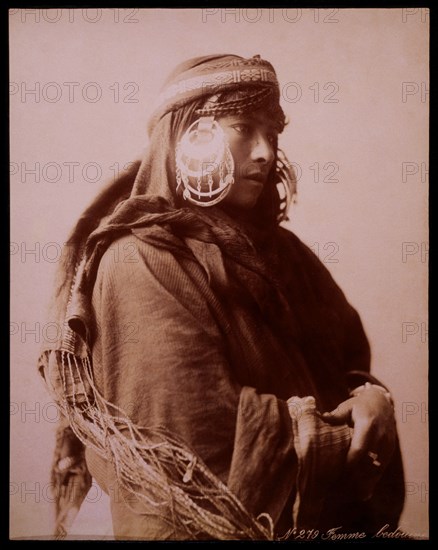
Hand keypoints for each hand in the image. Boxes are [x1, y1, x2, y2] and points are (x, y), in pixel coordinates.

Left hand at [322, 385, 395, 500]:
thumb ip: (335, 415)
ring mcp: (387, 447)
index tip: (337, 473)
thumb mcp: (347, 407)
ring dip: (361, 483)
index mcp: (368, 425)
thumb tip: (319, 418)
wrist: (383, 403)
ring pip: (375, 472)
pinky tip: (357, 491)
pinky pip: (380, 472)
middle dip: (353, 477)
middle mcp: (381, 438)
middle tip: (336, 487)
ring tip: (344, 492)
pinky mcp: (389, 454)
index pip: (360, 449)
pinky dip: (369, 481)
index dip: (349, 463)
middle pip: (368, 464)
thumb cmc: (360, 406)